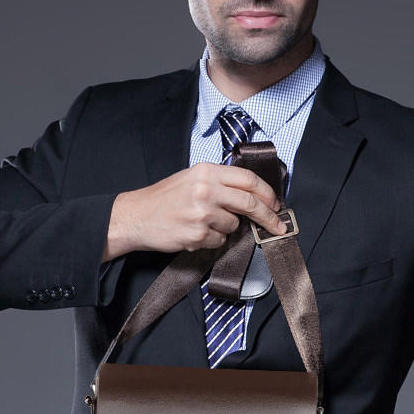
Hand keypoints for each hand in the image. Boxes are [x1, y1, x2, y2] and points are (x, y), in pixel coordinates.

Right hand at [103, 162, 286, 260]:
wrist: (136, 216)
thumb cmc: (163, 199)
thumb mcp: (191, 178)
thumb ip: (219, 182)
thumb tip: (250, 194)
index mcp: (206, 172)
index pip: (248, 179)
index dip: (267, 193)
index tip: (276, 204)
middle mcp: (206, 190)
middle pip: (250, 203)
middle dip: (267, 217)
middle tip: (277, 225)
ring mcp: (203, 213)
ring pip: (234, 225)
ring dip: (225, 228)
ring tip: (202, 222)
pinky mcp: (199, 234)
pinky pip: (220, 241)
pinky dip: (212, 240)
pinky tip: (194, 233)